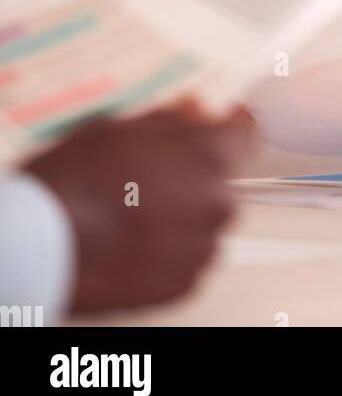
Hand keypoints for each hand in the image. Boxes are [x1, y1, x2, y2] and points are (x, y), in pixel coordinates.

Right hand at [25, 101, 254, 312]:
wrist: (43, 242)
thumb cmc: (75, 182)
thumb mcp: (120, 127)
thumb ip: (170, 119)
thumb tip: (193, 111)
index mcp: (208, 156)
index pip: (244, 133)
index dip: (228, 127)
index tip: (221, 126)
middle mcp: (216, 203)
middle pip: (221, 180)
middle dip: (194, 174)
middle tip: (149, 175)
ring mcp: (202, 248)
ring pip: (204, 221)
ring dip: (182, 214)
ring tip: (133, 212)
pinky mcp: (184, 284)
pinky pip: (188, 256)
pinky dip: (170, 248)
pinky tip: (134, 239)